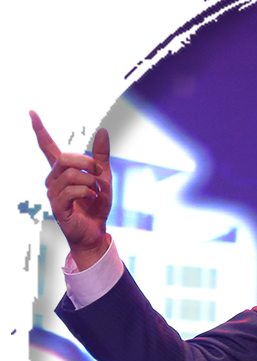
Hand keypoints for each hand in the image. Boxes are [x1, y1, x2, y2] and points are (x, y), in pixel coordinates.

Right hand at [29, 108, 111, 269]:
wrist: (95, 232)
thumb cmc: (96, 205)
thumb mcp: (103, 178)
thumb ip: (101, 156)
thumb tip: (103, 131)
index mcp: (62, 170)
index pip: (47, 146)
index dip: (39, 129)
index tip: (31, 111)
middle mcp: (53, 178)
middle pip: (65, 158)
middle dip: (87, 163)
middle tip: (100, 174)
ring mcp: (53, 192)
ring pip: (71, 174)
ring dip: (91, 181)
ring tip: (96, 191)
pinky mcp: (57, 206)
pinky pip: (72, 190)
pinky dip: (88, 192)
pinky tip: (92, 198)